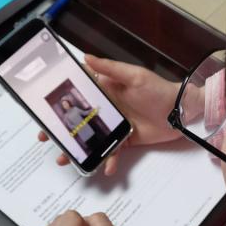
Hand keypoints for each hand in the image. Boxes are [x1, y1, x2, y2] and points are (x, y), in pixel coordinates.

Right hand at [39, 55, 181, 174]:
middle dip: (61, 130)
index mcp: (106, 90)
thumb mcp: (134, 76)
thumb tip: (86, 57)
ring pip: (92, 139)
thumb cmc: (159, 89)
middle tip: (45, 138)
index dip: (61, 101)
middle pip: (79, 120)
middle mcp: (108, 109)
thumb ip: (110, 68)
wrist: (182, 113)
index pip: (79, 94)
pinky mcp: (126, 141)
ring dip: (78, 149)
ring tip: (64, 159)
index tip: (44, 109)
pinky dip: (109, 161)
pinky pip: (113, 152)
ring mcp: (116, 126)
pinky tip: (105, 168)